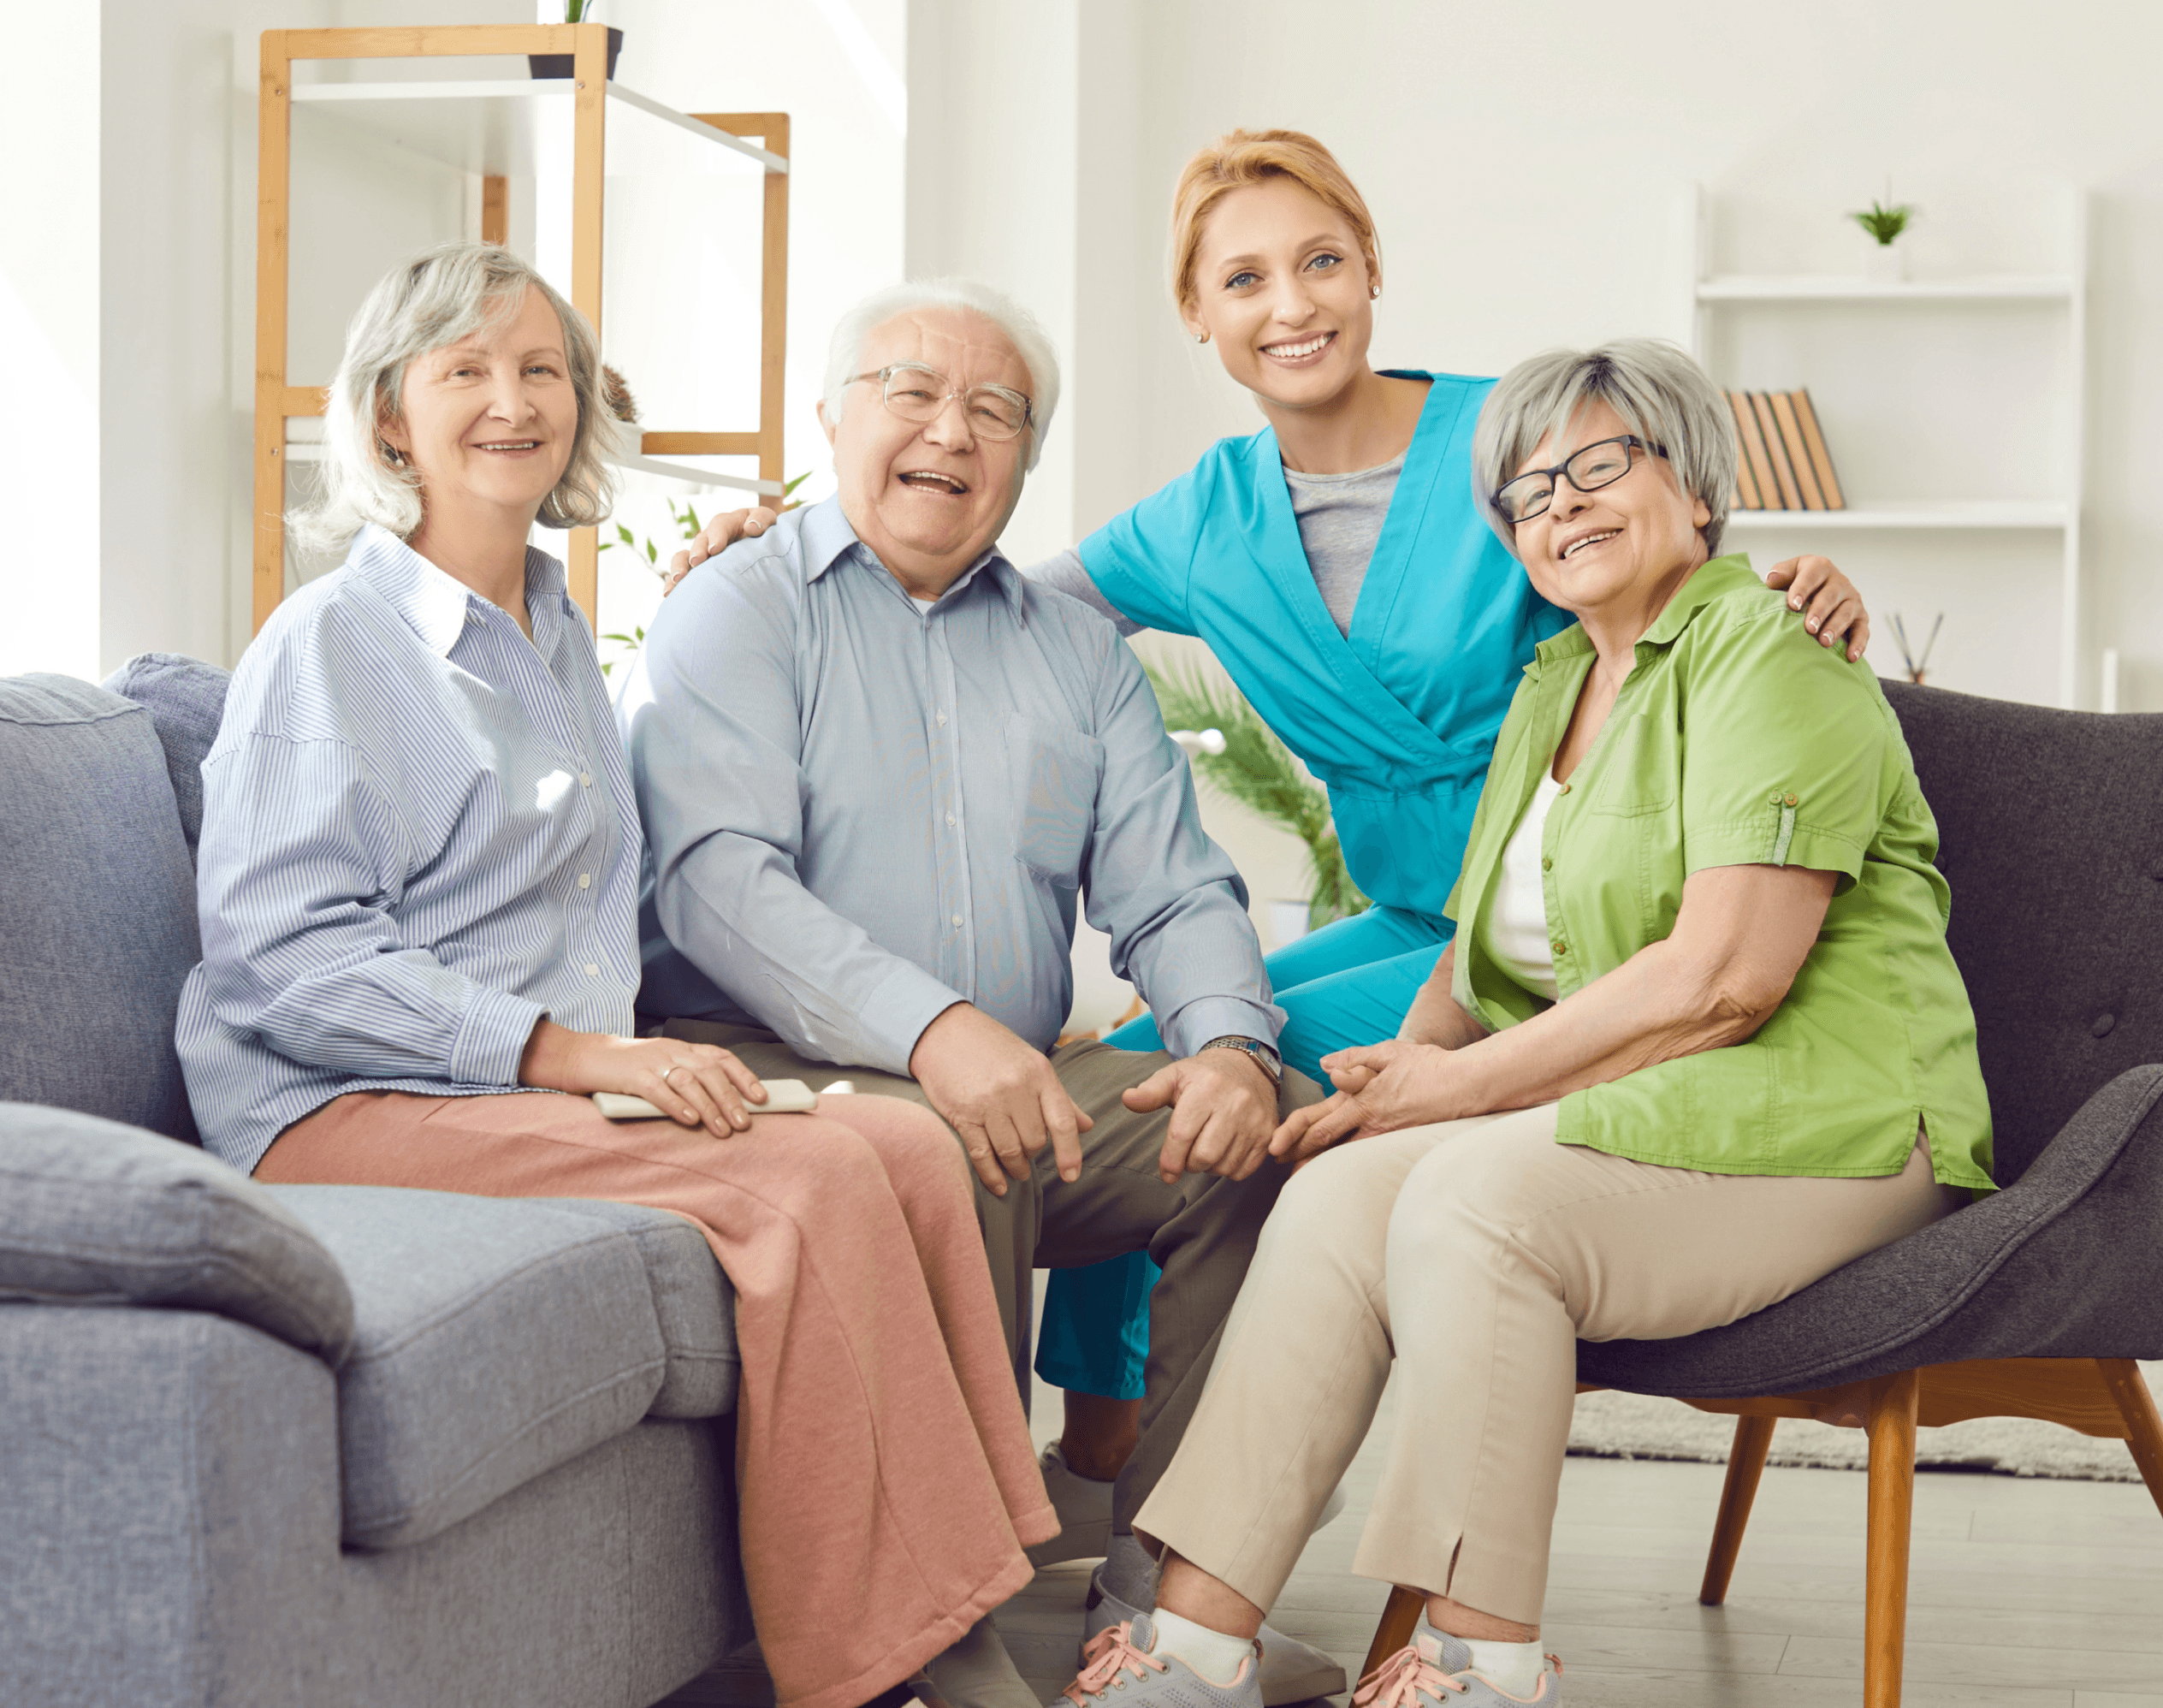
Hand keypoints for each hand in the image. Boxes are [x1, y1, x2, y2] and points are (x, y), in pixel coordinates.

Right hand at [519, 1019, 766, 1136]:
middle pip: (710, 1072)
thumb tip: (724, 1105)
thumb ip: (689, 1080)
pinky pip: (658, 1089)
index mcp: (683, 1048)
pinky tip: (690, 1120)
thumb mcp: (664, 1067)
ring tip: (722, 1129)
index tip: (761, 1098)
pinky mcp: (632, 1075)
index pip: (722, 1058)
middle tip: (743, 1124)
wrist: (585, 1056)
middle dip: (730, 1099)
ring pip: (689, 1081)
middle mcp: (673, 1051)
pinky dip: (676, 1105)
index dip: (744, 1077)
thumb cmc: (629, 1068)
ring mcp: (652, 1061)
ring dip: (709, 1107)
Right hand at [662, 505, 779, 593]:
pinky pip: (682, 573)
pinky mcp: (698, 570)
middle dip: (698, 551)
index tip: (715, 548)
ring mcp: (704, 553)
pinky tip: (669, 594)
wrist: (769, 555)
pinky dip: (673, 583)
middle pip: (700, 540)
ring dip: (680, 566)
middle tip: (697, 562)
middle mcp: (713, 536)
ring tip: (677, 580)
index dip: (717, 535)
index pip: (721, 524)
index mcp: (731, 522)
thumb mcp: (770, 524)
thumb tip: (751, 527)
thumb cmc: (769, 538)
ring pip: (686, 556)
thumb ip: (762, 521)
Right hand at [909, 1004, 1089, 1195]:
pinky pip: (981, 1154)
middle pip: (1035, 1141)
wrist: (946, 1032)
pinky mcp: (963, 1114)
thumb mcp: (1032, 1064)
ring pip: (1010, 1151)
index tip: (1072, 1175)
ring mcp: (988, 1102)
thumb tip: (1087, 1126)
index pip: (1063, 1121)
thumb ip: (1060, 1098)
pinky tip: (998, 1185)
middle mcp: (1016, 1087)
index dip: (1070, 1152)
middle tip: (1029, 1152)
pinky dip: (991, 1175)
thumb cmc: (994, 1049)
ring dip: (1016, 1167)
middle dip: (1034, 1152)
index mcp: (1039, 1073)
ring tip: (1018, 1170)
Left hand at [1122, 1049, 1279, 1184]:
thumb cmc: (1204, 1076)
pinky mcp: (1269, 1133)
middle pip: (1204, 1156)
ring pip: (1224, 1166)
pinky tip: (1224, 1153)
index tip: (1167, 1172)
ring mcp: (1255, 1120)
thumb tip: (1128, 1099)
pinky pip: (1244, 1169)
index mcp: (1207, 1088)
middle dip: (1190, 1164)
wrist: (1247, 1066)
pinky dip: (1230, 1169)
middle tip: (1187, 1155)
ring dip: (1209, 1167)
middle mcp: (1235, 1104)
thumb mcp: (1174, 1076)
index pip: (1182, 1135)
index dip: (1170, 1160)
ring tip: (1206, 1150)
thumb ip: (1150, 1092)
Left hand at [1268, 1039, 1458, 1165]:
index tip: (1275, 1147)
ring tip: (1300, 1177)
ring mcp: (1386, 1136)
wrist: (1465, 1085)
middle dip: (1300, 1157)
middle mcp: (1370, 1122)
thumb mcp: (1387, 1053)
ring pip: (1345, 1154)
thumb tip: (1326, 1066)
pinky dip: (1349, 1163)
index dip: (1295, 1135)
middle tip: (1278, 1168)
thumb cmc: (1427, 1065)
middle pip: (1327, 1144)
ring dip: (1321, 1166)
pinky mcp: (1400, 1143)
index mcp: (1361, 1099)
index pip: (1319, 1122)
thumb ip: (1354, 1059)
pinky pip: (1368, 1156)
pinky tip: (1341, 1172)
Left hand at [1763, 554, 1869, 661]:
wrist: (1813, 594)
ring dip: (1836, 628)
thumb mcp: (1787, 575)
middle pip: (1830, 596)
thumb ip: (1780, 575)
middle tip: (1809, 628)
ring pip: (1847, 613)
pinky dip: (1858, 643)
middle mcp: (1839, 582)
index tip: (1793, 605)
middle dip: (1820, 612)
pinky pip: (1862, 630)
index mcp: (1820, 567)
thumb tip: (1771, 579)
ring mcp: (1852, 599)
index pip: (1812, 575)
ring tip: (1824, 642)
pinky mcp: (1860, 617)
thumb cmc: (1796, 585)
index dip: (1802, 589)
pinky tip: (1851, 656)